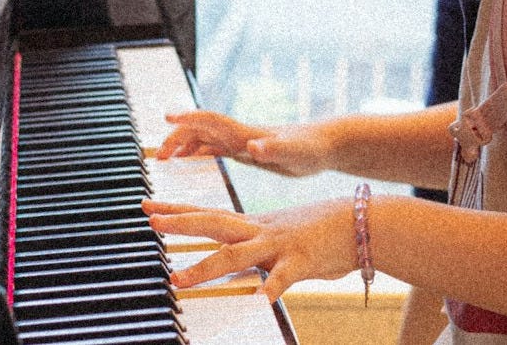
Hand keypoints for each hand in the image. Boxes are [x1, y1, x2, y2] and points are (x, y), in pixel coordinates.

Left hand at [144, 198, 355, 301]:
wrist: (359, 222)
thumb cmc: (321, 232)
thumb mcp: (282, 236)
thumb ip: (258, 248)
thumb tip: (239, 261)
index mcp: (254, 224)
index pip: (208, 213)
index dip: (177, 210)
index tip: (147, 205)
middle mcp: (261, 231)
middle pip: (214, 224)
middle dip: (180, 223)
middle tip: (151, 219)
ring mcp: (279, 245)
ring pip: (235, 255)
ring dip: (204, 267)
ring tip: (177, 280)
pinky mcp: (301, 262)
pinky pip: (282, 279)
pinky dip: (270, 289)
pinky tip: (259, 301)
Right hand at [156, 110, 331, 177]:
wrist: (328, 145)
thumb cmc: (313, 148)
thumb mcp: (294, 152)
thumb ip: (274, 148)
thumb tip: (252, 147)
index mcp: (247, 134)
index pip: (211, 121)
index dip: (189, 119)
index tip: (167, 119)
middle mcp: (241, 135)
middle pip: (201, 130)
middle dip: (177, 138)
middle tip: (159, 157)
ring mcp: (243, 141)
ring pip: (205, 138)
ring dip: (184, 144)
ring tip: (166, 159)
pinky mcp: (249, 150)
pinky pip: (216, 148)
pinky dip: (199, 151)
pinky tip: (191, 159)